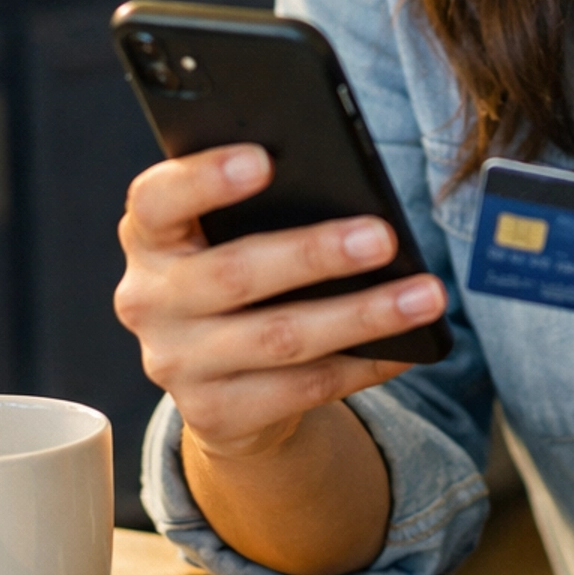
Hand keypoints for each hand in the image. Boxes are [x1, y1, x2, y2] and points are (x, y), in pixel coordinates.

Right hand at [114, 143, 445, 462]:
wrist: (218, 379)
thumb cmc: (240, 271)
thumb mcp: (229, 232)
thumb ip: (264, 208)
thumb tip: (352, 191)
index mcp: (150, 236)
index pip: (158, 200)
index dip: (206, 178)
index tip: (265, 159)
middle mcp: (149, 300)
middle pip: (235, 273)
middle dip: (316, 254)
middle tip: (384, 237)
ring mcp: (175, 364)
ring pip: (280, 338)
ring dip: (362, 316)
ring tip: (424, 296)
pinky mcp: (213, 415)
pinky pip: (303, 388)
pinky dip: (365, 364)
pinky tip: (408, 346)